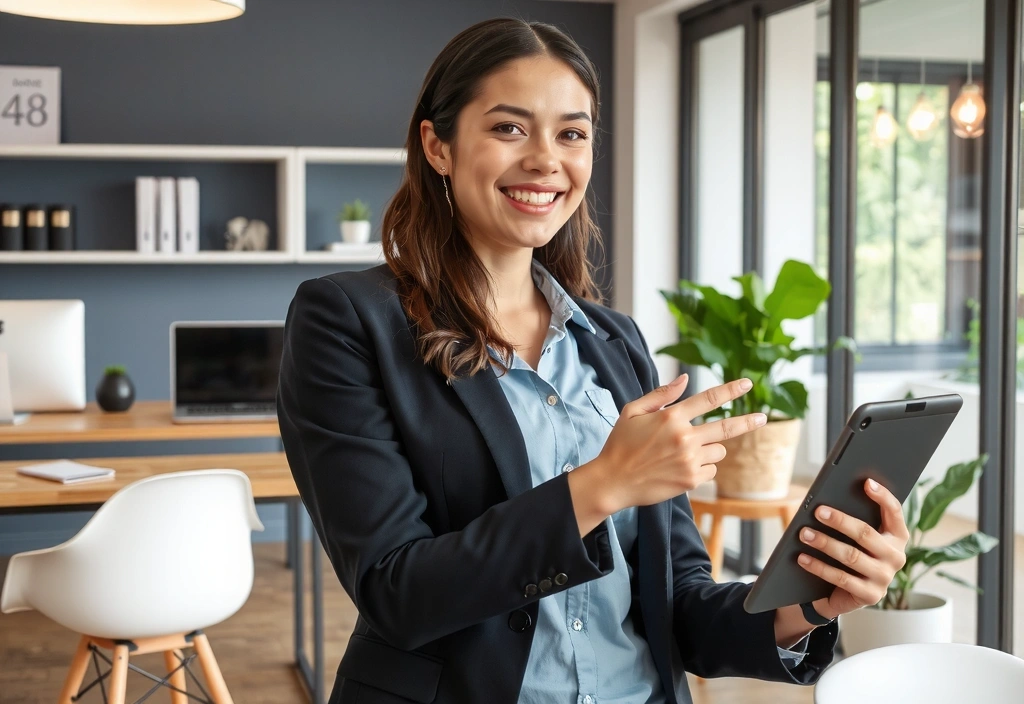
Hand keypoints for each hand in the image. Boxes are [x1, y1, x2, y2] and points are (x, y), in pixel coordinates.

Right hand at [589, 374, 766, 514]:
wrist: (613, 481)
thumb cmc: (620, 444)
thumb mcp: (632, 412)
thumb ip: (661, 395)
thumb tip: (685, 380)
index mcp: (670, 418)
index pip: (708, 399)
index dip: (731, 390)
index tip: (747, 384)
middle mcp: (684, 438)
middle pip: (726, 427)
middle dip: (748, 421)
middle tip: (762, 417)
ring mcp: (689, 461)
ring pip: (718, 451)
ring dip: (710, 449)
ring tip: (685, 452)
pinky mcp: (691, 480)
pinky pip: (710, 469)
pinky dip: (702, 467)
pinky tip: (680, 467)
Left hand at [796, 479, 909, 619]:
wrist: (845, 593)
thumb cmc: (849, 553)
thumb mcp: (854, 537)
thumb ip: (851, 520)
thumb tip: (826, 502)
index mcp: (897, 536)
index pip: (894, 512)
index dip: (882, 496)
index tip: (866, 482)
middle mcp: (896, 556)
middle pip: (866, 533)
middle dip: (840, 521)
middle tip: (818, 511)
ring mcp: (885, 578)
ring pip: (851, 556)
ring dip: (825, 543)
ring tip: (804, 534)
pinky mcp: (871, 595)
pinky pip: (841, 578)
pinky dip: (819, 567)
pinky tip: (802, 558)